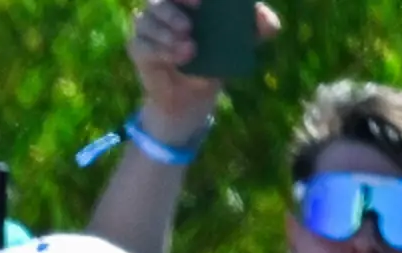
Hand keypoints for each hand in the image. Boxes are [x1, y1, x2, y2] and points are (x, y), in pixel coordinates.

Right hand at [125, 0, 273, 140]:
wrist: (195, 94)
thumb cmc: (219, 59)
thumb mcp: (245, 43)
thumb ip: (261, 27)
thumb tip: (263, 16)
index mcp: (188, 2)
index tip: (201, 3)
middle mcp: (164, 9)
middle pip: (157, 1)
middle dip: (171, 12)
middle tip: (189, 27)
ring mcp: (147, 28)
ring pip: (145, 21)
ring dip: (164, 35)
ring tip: (189, 50)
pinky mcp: (138, 48)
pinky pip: (140, 44)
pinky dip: (158, 50)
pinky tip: (177, 59)